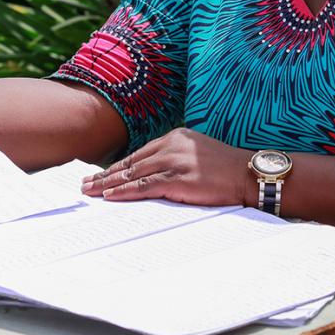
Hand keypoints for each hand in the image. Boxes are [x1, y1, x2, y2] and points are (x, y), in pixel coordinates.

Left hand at [81, 127, 253, 207]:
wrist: (248, 174)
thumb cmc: (228, 169)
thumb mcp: (199, 155)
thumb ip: (177, 159)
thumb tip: (154, 175)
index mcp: (176, 137)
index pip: (139, 153)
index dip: (118, 165)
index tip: (101, 174)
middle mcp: (172, 145)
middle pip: (131, 162)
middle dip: (106, 174)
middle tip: (86, 183)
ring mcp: (174, 161)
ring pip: (133, 173)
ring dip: (108, 184)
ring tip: (91, 191)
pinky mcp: (177, 178)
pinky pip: (144, 186)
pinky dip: (125, 191)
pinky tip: (111, 196)